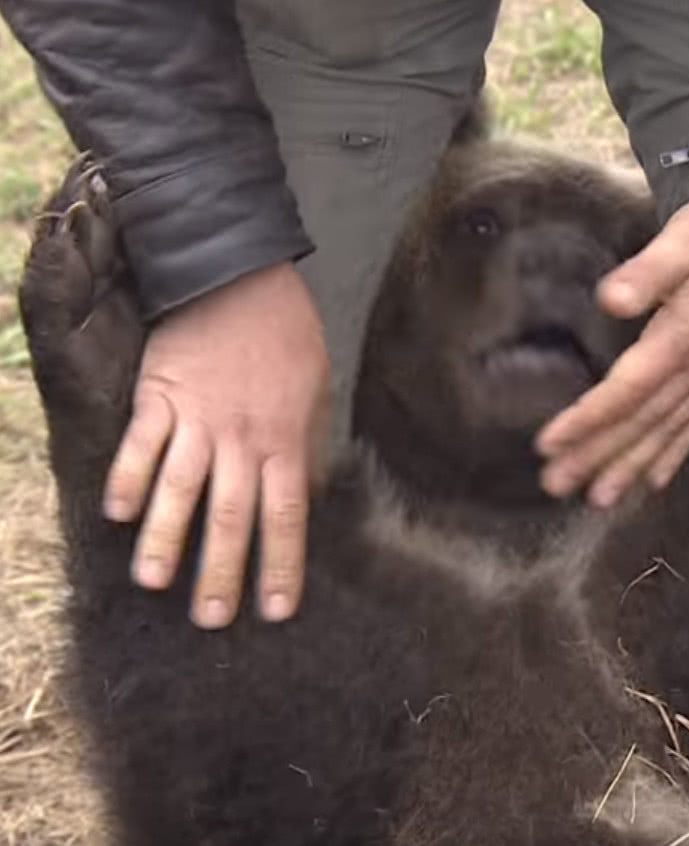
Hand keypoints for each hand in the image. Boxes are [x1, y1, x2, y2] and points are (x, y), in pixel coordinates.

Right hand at [102, 262, 330, 628]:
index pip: (287, 515)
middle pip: (233, 515)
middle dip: (222, 570)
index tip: (275, 611)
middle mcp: (242, 438)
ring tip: (155, 582)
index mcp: (285, 440)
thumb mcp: (316, 388)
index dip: (281, 565)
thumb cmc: (287, 334)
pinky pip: (141, 443)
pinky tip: (118, 514)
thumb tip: (310, 493)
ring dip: (167, 538)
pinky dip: (129, 477)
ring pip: (180, 488)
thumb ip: (309, 444)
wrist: (240, 274)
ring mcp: (197, 418)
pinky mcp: (159, 394)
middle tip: (211, 619)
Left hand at [535, 187, 688, 506]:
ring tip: (600, 500)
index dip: (588, 419)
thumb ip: (647, 271)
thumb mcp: (684, 238)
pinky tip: (653, 480)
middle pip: (643, 420)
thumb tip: (610, 299)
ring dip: (631, 466)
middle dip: (599, 456)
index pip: (628, 388)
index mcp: (685, 335)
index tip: (549, 443)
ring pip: (668, 430)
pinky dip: (673, 454)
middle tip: (557, 485)